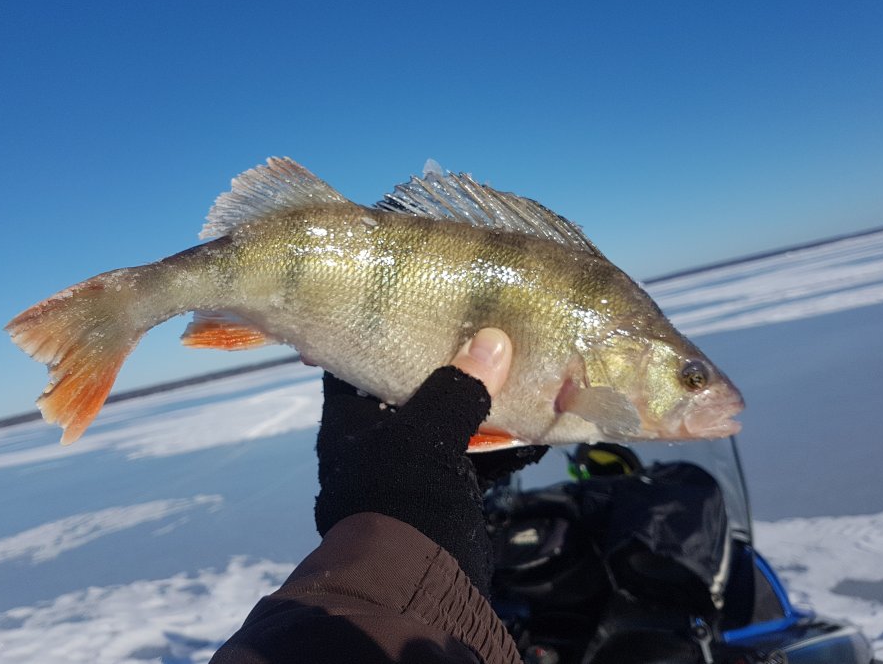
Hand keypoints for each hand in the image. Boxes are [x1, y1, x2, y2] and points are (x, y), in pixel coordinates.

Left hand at [314, 329, 544, 595]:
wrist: (419, 581)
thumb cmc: (402, 495)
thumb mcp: (426, 434)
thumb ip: (458, 387)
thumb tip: (493, 340)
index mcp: (351, 419)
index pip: (356, 359)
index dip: (380, 330)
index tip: (411, 301)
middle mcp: (376, 437)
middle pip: (409, 385)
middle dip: (445, 361)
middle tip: (476, 321)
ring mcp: (411, 465)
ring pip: (447, 418)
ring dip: (479, 398)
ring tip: (513, 359)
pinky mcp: (444, 489)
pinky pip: (473, 451)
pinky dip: (500, 437)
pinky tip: (532, 417)